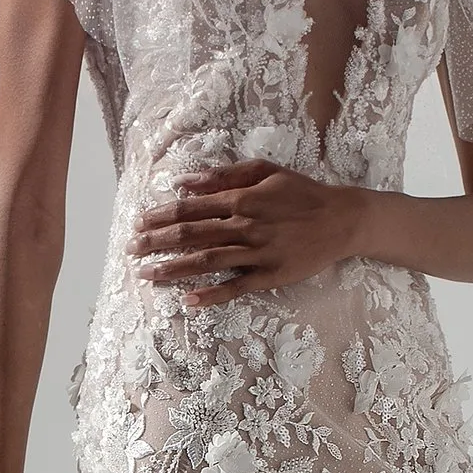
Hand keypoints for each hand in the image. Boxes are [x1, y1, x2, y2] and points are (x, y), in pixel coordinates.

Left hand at [132, 164, 368, 304]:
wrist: (342, 219)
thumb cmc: (301, 193)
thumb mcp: (265, 170)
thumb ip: (223, 174)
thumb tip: (184, 181)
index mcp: (241, 198)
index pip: (190, 208)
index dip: (160, 216)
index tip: (138, 223)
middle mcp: (245, 225)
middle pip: (191, 234)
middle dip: (156, 242)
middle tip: (130, 250)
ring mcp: (257, 253)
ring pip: (207, 261)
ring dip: (173, 269)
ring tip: (147, 275)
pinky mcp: (270, 276)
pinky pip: (236, 287)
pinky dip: (212, 295)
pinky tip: (188, 301)